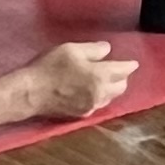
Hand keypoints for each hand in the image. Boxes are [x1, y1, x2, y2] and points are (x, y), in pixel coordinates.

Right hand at [10, 42, 130, 122]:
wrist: (30, 93)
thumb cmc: (49, 67)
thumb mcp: (71, 50)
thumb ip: (93, 50)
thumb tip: (107, 50)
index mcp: (100, 76)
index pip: (122, 70)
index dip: (129, 65)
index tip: (134, 63)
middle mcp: (100, 94)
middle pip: (121, 87)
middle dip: (122, 78)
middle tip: (118, 70)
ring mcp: (91, 106)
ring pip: (110, 97)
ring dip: (112, 88)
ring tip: (106, 80)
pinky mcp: (81, 114)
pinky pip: (98, 104)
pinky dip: (101, 96)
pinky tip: (93, 91)